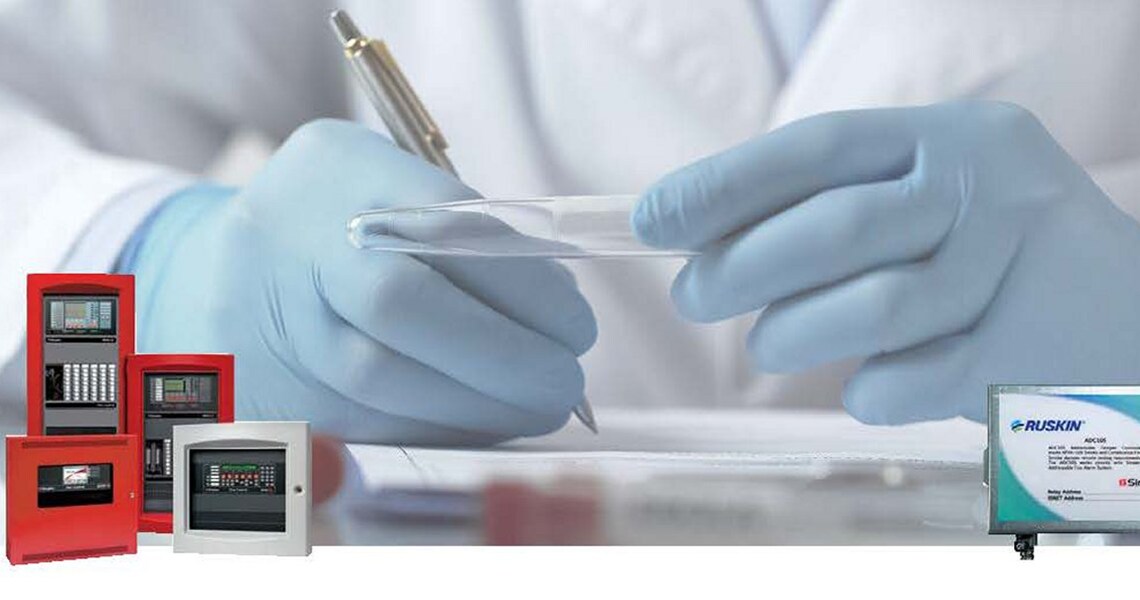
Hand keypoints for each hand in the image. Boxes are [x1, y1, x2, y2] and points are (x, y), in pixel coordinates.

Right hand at [133, 120, 595, 444]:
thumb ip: (466, 230)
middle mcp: (289, 237)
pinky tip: (484, 422)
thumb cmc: (338, 227)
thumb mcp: (392, 188)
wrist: (218, 272)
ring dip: (480, 404)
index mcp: (339, 169)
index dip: (523, 286)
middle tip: (566, 380)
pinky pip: (360, 418)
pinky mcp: (260, 383)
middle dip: (504, 354)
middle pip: (400, 303)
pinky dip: (438, 427)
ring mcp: (265, 314)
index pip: (444, 226)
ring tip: (539, 406)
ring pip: (380, 377)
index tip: (576, 323)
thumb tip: (558, 304)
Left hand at [633, 101, 1139, 423]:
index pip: (817, 147)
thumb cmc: (984, 252)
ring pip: (872, 308)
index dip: (723, 186)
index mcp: (948, 136)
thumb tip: (692, 234)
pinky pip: (912, 382)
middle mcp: (989, 187)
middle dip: (739, 270)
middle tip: (691, 298)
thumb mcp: (922, 197)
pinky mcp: (1027, 350)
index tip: (651, 219)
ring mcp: (1016, 267)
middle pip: (836, 229)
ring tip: (770, 345)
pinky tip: (861, 387)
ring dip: (793, 335)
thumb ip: (825, 205)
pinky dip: (867, 392)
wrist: (1122, 311)